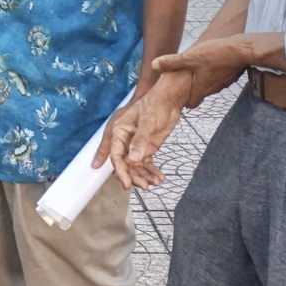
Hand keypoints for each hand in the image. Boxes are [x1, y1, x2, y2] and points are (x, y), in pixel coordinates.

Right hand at [93, 71, 193, 189]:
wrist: (169, 100)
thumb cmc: (154, 103)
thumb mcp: (147, 121)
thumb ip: (140, 140)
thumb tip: (134, 159)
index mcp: (119, 131)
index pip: (116, 155)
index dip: (120, 170)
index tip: (126, 183)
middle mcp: (125, 141)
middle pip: (125, 164)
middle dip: (133, 176)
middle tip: (143, 186)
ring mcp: (137, 146)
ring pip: (136, 166)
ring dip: (143, 176)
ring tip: (154, 182)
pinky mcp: (147, 148)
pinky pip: (147, 164)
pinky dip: (152, 172)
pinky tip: (159, 178)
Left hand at [145, 34, 260, 109]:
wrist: (242, 50)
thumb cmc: (215, 55)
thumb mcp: (189, 57)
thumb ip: (172, 62)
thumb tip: (154, 65)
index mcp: (201, 88)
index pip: (191, 104)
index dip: (184, 101)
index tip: (178, 95)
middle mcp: (212, 89)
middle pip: (200, 94)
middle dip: (191, 89)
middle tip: (184, 80)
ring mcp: (223, 83)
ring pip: (209, 85)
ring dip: (202, 80)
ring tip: (196, 70)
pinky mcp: (230, 75)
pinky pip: (219, 78)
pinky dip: (213, 74)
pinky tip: (211, 63)